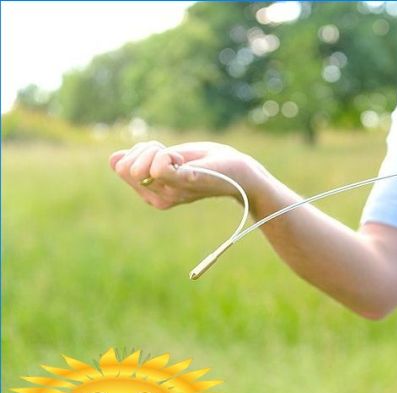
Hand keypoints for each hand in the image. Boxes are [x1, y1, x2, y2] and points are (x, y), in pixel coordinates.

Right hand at [109, 141, 258, 208]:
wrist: (241, 172)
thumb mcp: (170, 156)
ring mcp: (171, 194)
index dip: (138, 150)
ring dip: (159, 150)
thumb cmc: (209, 162)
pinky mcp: (187, 183)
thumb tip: (114, 159)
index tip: (164, 152)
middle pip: (124, 166)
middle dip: (144, 149)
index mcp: (151, 191)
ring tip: (183, 158)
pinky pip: (160, 169)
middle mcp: (157, 198)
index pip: (120, 165)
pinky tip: (184, 160)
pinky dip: (167, 156)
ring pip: (139, 166)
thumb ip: (144, 159)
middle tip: (173, 154)